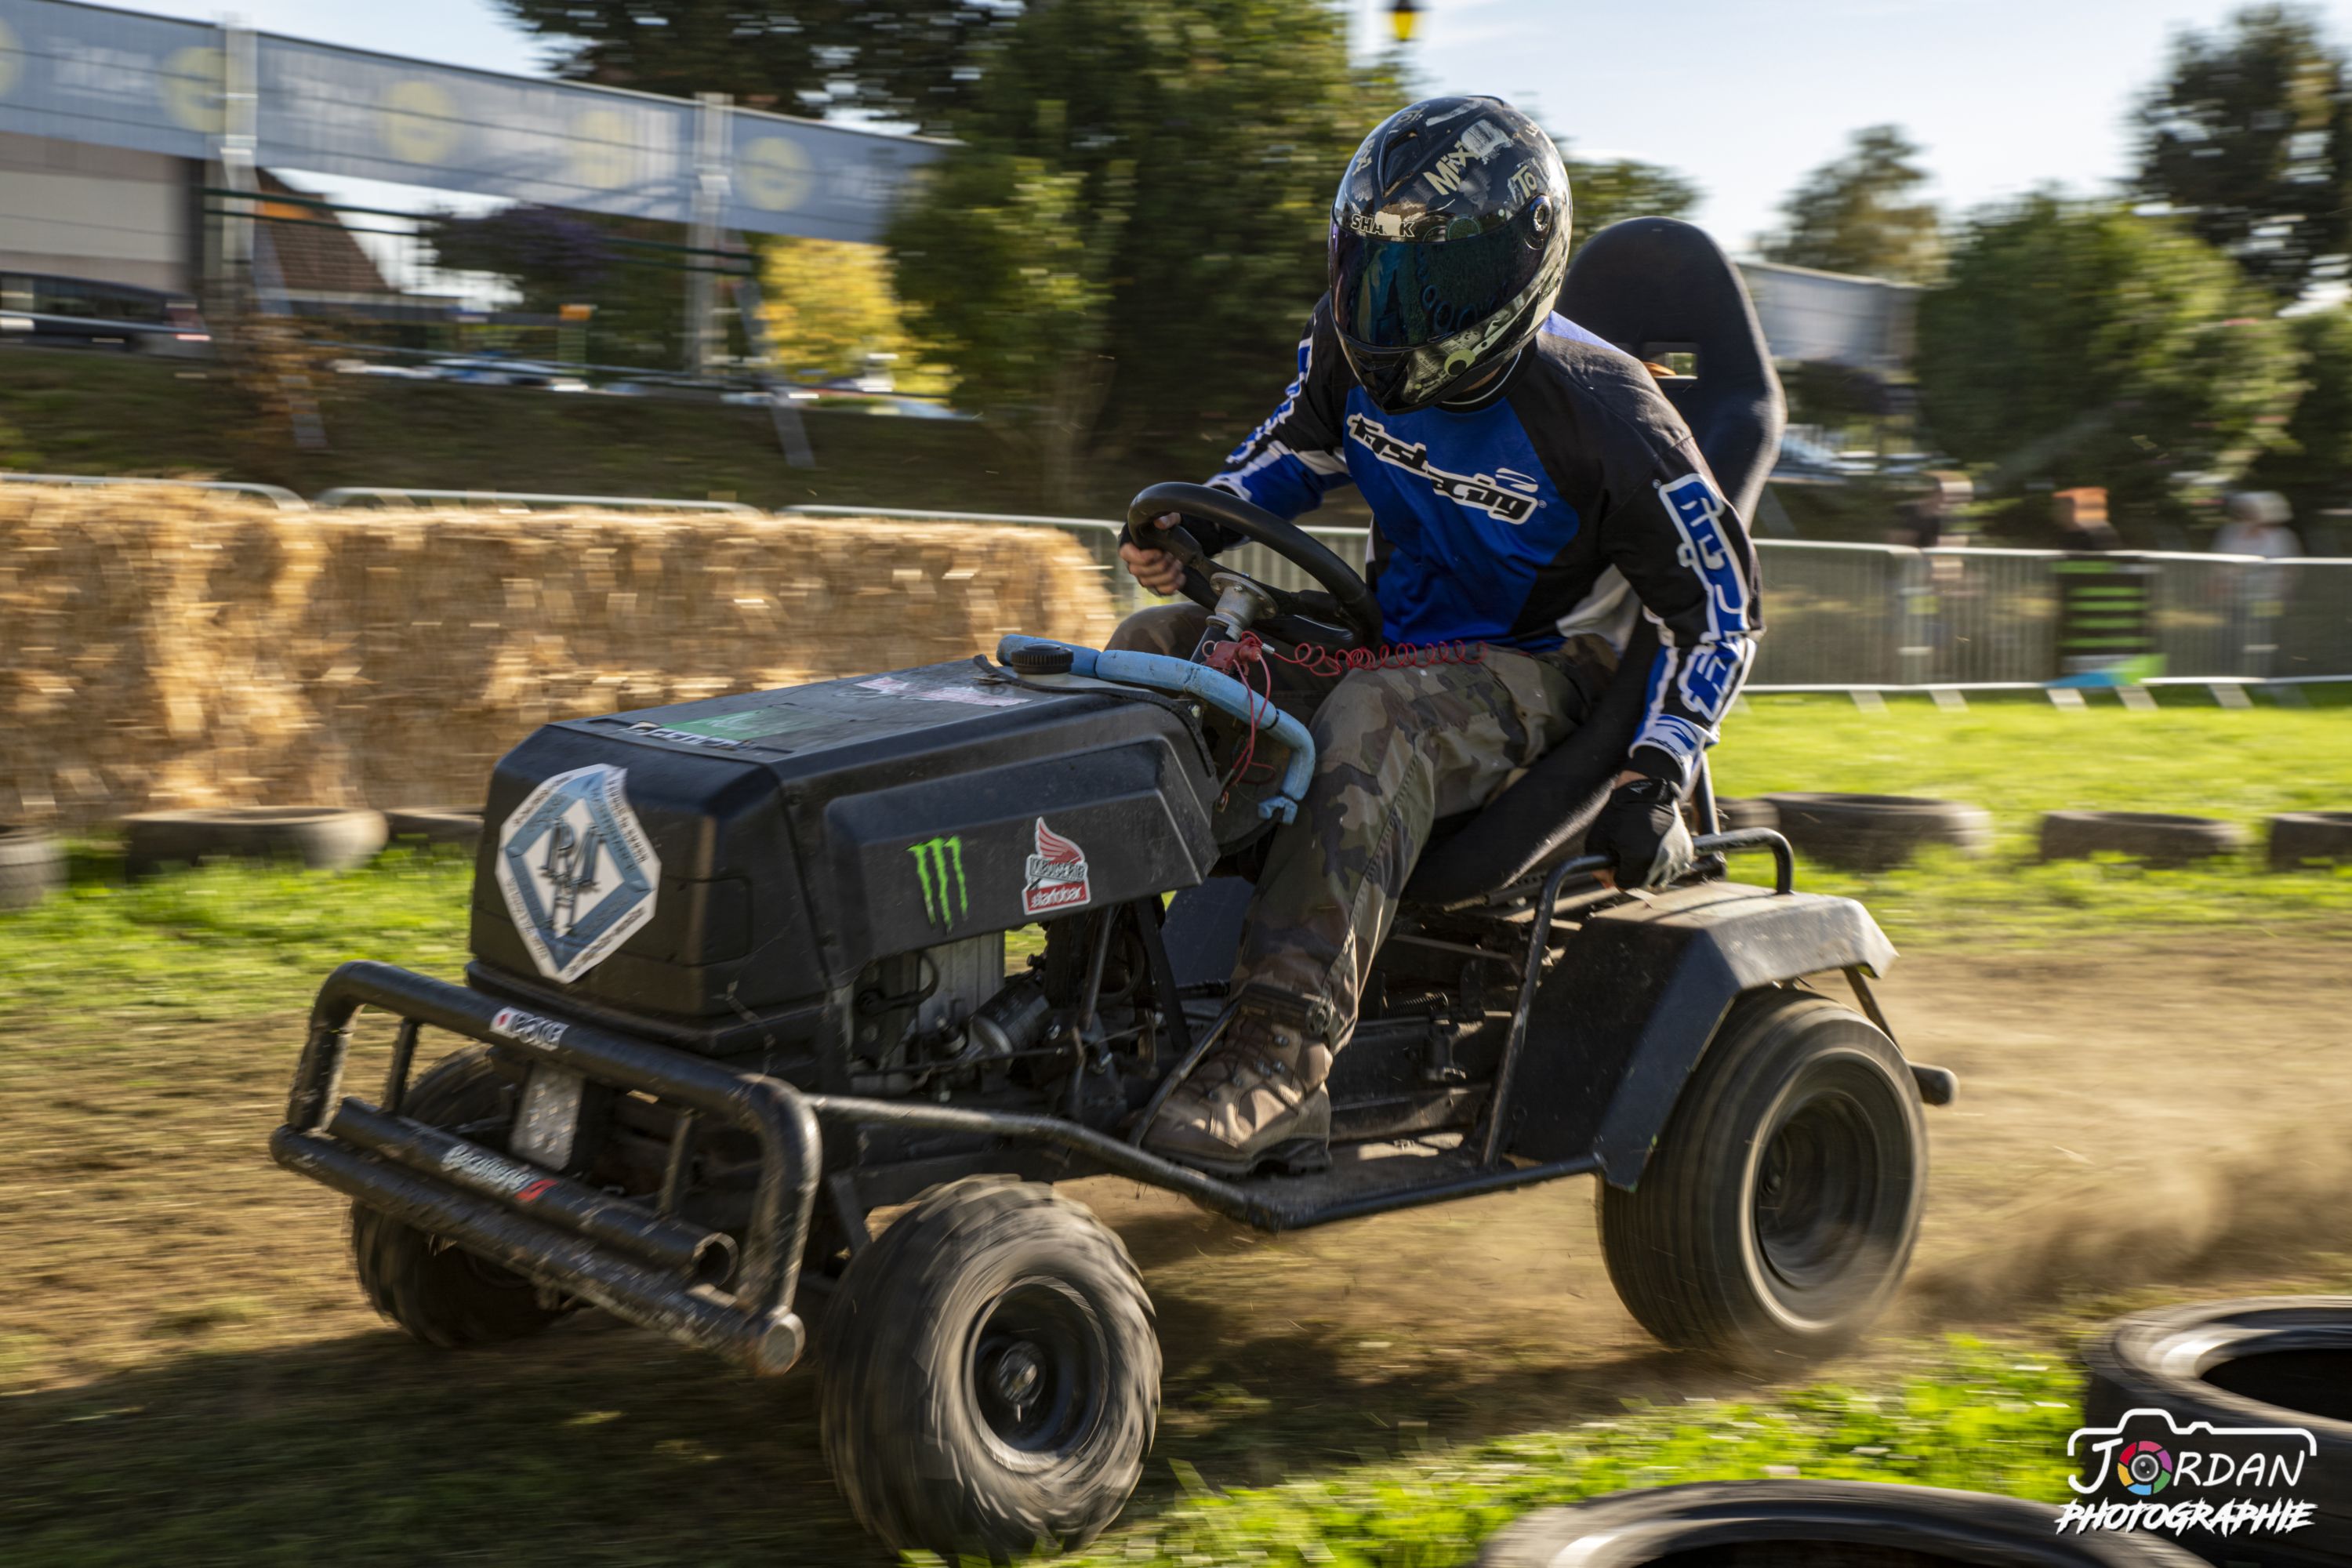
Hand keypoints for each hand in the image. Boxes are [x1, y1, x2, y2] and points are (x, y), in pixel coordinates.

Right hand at [1119, 512, 1185, 595]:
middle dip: (1158, 566)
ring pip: (1148, 582)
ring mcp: (1144, 575)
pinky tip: (1182, 576)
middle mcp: (1134, 561)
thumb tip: (1160, 523)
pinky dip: (1172, 586)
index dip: (1140, 557)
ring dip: (1167, 575)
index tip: (1158, 552)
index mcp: (1132, 542)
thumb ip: (1167, 518)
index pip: (1125, 553)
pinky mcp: (1156, 585)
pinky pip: (1159, 591)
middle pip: (1136, 571)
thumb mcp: (1172, 518)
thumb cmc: (1172, 527)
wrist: (1185, 540)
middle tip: (1173, 556)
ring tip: (1179, 563)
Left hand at [1588, 773, 1693, 890]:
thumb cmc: (1621, 813)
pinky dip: (1665, 865)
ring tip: (1640, 854)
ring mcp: (1676, 855)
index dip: (1615, 876)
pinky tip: (1655, 852)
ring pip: (1660, 878)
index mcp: (1639, 859)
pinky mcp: (1686, 849)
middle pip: (1643, 883)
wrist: (1647, 792)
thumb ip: (1600, 865)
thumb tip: (1605, 884)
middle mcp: (1661, 861)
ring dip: (1649, 872)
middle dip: (1631, 874)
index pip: (1625, 884)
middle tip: (1626, 859)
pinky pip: (1675, 868)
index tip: (1613, 865)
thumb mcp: (1600, 839)